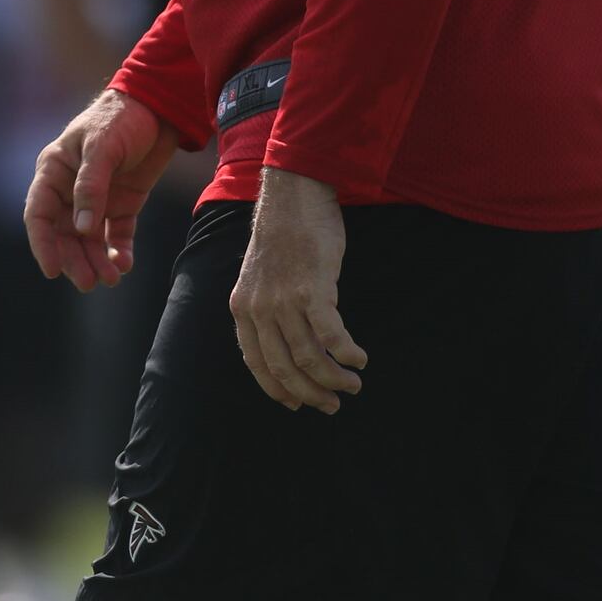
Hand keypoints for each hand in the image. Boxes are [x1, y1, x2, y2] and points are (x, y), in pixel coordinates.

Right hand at [23, 88, 176, 291]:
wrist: (160, 106)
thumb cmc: (121, 118)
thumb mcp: (102, 147)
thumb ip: (91, 186)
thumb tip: (83, 228)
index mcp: (54, 172)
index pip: (39, 215)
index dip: (43, 245)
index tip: (52, 271)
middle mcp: (70, 190)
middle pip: (65, 235)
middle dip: (75, 260)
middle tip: (89, 283)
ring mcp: (97, 199)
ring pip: (89, 241)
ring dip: (96, 261)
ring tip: (111, 278)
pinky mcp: (123, 204)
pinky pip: (116, 235)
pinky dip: (119, 252)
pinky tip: (125, 264)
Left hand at [230, 167, 365, 411]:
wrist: (293, 196)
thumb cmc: (284, 234)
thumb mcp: (261, 276)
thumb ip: (266, 307)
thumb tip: (286, 339)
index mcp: (242, 308)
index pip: (257, 363)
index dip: (278, 389)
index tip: (297, 404)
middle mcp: (259, 309)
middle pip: (284, 368)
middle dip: (309, 393)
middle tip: (332, 404)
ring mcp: (284, 301)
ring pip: (308, 357)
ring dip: (333, 379)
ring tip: (352, 385)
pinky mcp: (312, 289)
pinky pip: (331, 335)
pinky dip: (346, 353)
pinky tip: (359, 359)